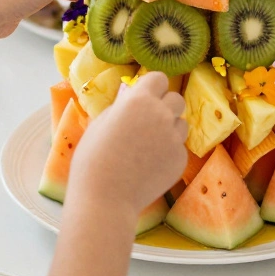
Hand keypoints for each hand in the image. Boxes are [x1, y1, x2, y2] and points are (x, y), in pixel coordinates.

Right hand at [69, 72, 186, 214]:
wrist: (105, 197)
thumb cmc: (93, 159)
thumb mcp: (100, 123)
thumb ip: (120, 105)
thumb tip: (130, 93)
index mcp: (139, 100)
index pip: (160, 78)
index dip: (152, 87)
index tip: (144, 97)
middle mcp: (161, 114)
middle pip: (176, 98)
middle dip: (164, 106)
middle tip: (148, 120)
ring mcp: (174, 138)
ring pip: (181, 123)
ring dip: (169, 128)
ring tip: (148, 145)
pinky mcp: (180, 159)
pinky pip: (179, 147)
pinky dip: (169, 152)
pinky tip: (150, 164)